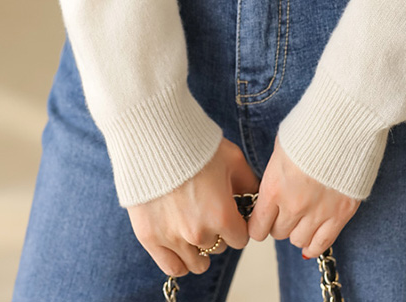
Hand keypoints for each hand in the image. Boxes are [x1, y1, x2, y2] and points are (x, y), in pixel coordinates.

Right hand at [127, 136, 260, 277]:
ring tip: (194, 228)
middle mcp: (199, 233)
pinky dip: (179, 260)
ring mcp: (173, 238)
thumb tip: (255, 198)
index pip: (240, 239)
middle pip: (218, 248)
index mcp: (222, 216)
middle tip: (207, 211)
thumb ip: (249, 183)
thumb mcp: (233, 159)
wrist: (156, 138)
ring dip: (199, 249)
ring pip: (197, 263)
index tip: (230, 214)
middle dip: (217, 232)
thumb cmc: (195, 146)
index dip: (237, 225)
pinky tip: (181, 246)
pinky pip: (172, 267)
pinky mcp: (150, 238)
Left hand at [246, 133, 360, 257]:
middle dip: (280, 222)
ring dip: (298, 230)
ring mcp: (319, 212)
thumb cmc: (312, 127)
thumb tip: (273, 187)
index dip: (259, 224)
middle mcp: (294, 205)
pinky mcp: (341, 214)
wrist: (345, 121)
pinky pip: (323, 244)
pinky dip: (315, 244)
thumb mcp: (281, 147)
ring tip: (303, 216)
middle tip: (286, 209)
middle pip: (278, 233)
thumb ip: (275, 174)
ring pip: (299, 241)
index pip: (258, 227)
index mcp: (274, 187)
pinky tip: (313, 236)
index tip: (262, 218)